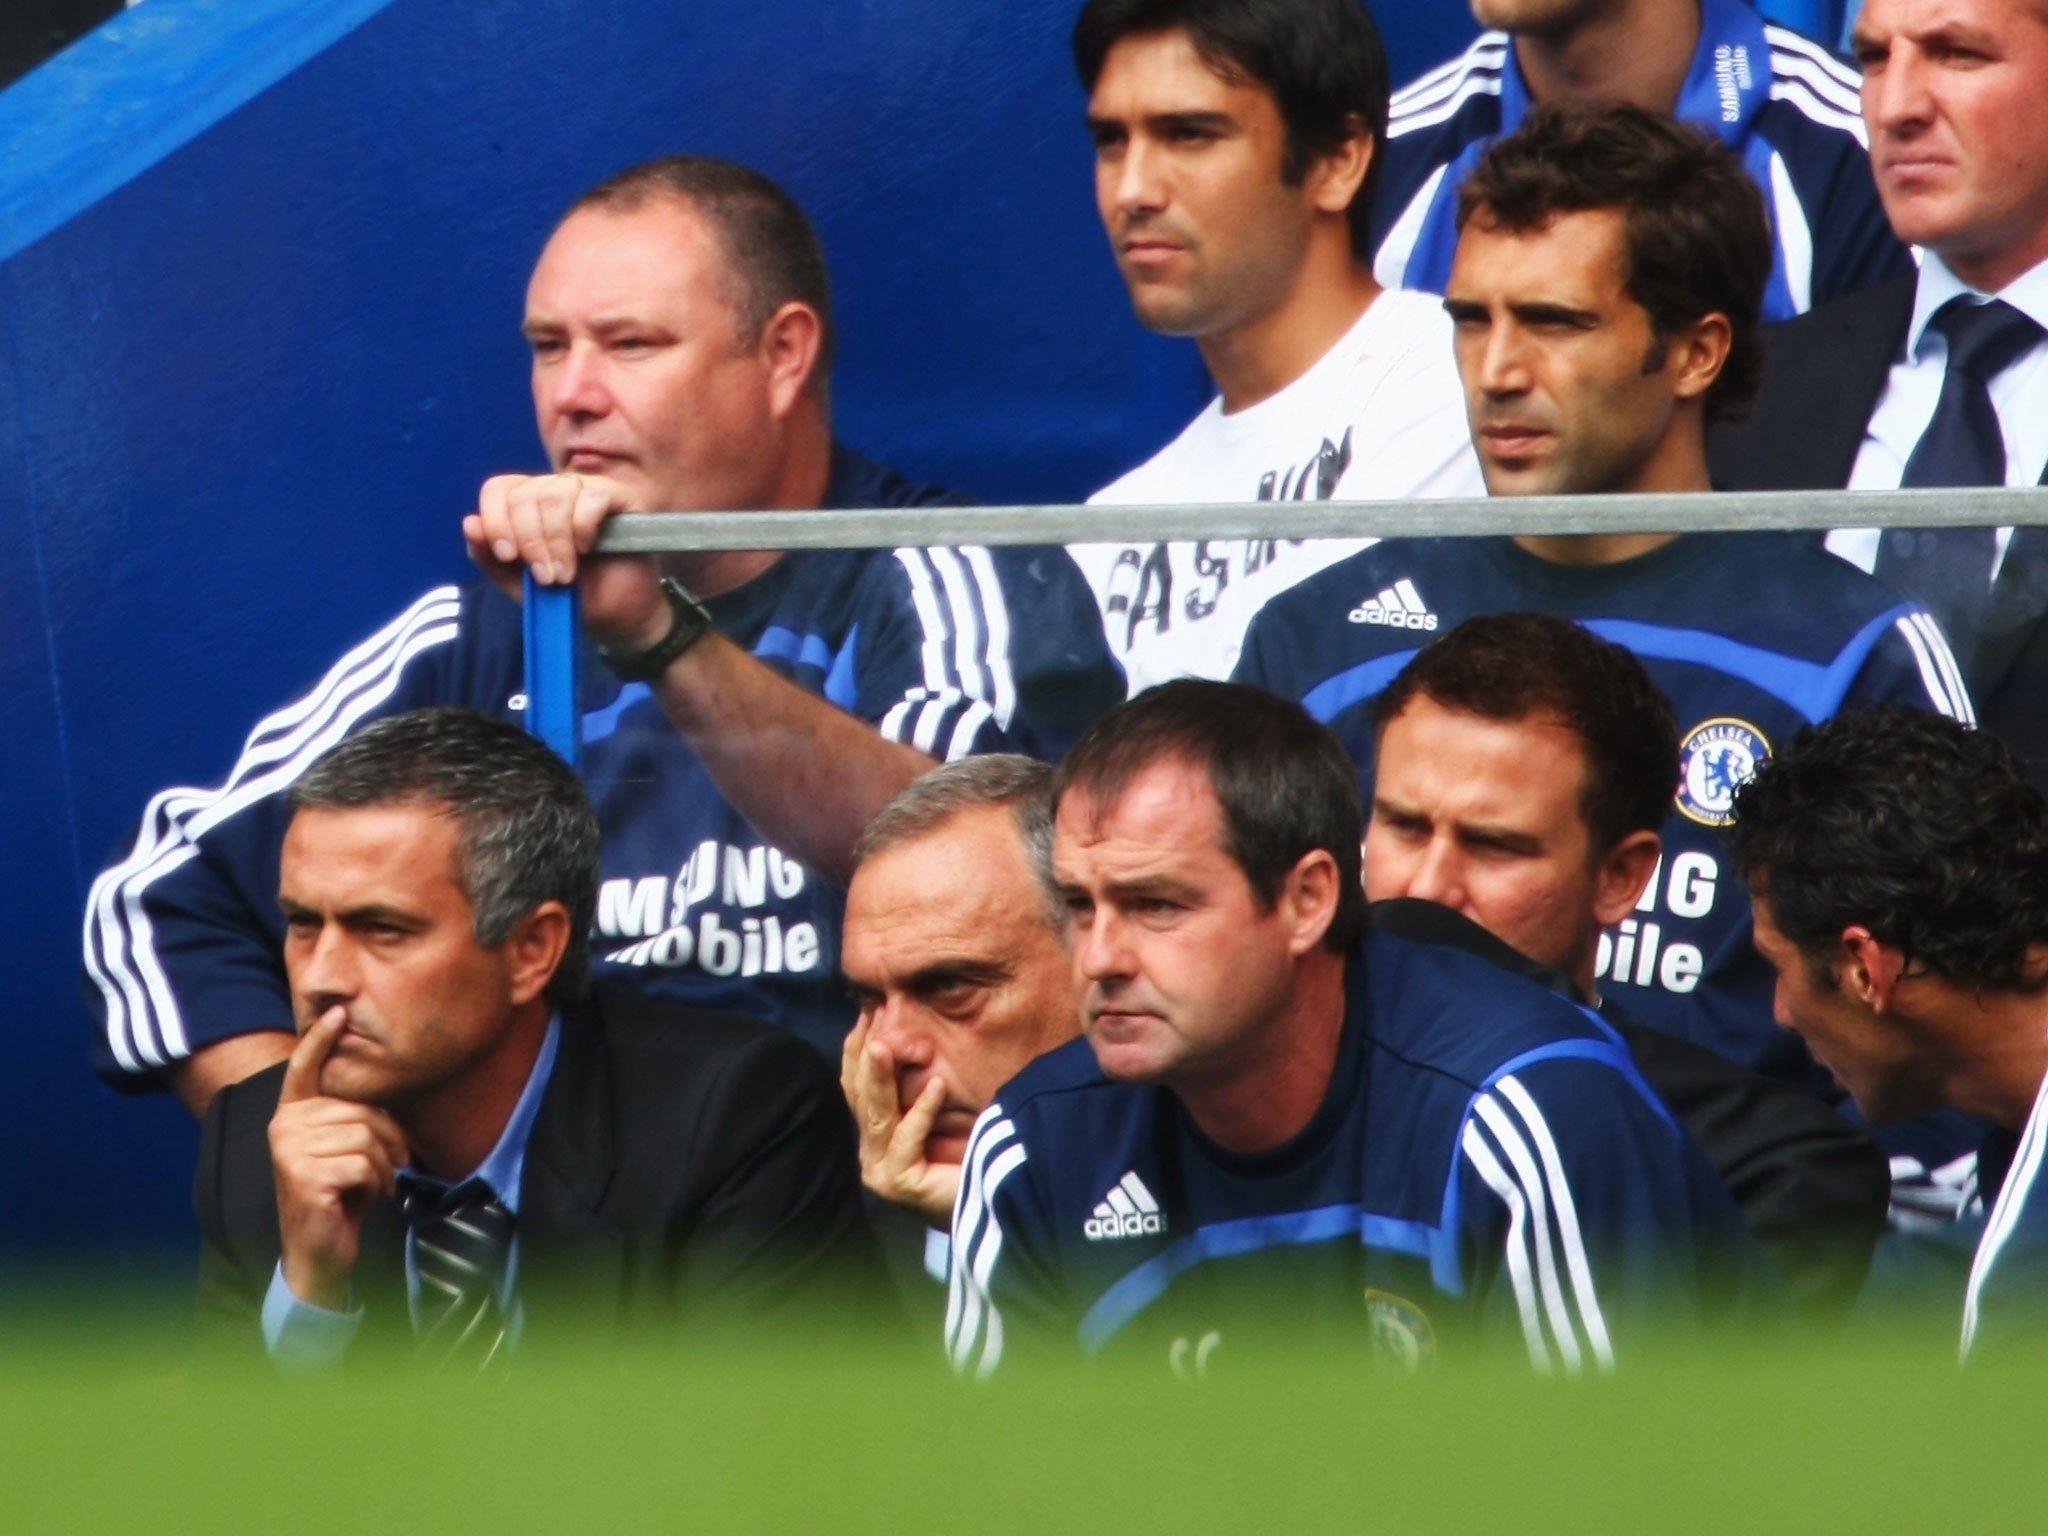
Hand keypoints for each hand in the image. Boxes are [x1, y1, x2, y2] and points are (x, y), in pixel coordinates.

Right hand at [268, 1008, 408, 1311]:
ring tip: (372, 1184)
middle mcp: (284, 1126)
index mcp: (292, 1114)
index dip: (321, 1039)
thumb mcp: (344, 1148)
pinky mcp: (302, 1175)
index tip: (339, 1011)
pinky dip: (376, 1183)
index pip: (304, 1068)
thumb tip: (379, 1079)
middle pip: (361, 1110)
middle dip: (388, 1140)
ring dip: (383, 1167)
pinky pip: (364, 1164)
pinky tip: (363, 1196)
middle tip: (389, 1167)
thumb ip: (350, 1116)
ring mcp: (289, 1150)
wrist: (320, 1250)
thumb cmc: (339, 1194)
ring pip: (366, 1137)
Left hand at [464, 472, 667, 650]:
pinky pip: (592, 496)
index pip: (498, 488)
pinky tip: (588, 548)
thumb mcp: (518, 582)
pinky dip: (583, 526)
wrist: (614, 617)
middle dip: (530, 540)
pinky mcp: (620, 496)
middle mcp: (555, 489)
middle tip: (545, 577)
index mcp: (527, 503)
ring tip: (566, 573)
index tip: (507, 556)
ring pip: (555, 493)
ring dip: (556, 540)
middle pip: (526, 493)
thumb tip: (470, 524)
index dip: (497, 520)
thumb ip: (489, 556)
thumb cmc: (569, 596)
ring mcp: (588, 489)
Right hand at [839, 1016, 958, 1225]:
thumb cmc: (971, 1151)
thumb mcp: (940, 1107)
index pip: (856, 1083)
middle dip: (865, 1053)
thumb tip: (917, 1029)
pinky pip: (907, 1142)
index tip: (869, 1009)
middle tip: (873, 1015)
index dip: (858, 1046)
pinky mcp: (900, 1184)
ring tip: (884, 1045)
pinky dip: (921, 1113)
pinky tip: (937, 1087)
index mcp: (876, 1132)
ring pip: (876, 1115)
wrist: (992, 1202)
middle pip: (859, 1095)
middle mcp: (872, 1151)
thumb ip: (923, 1079)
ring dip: (880, 1077)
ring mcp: (882, 1170)